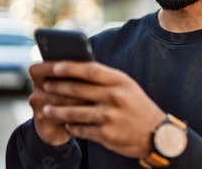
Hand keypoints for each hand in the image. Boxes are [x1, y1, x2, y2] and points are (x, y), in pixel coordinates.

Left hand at [38, 61, 165, 158]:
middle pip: (79, 89)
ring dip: (57, 110)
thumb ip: (106, 79)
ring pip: (75, 112)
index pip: (91, 70)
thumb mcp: (128, 87)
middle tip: (44, 85)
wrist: (157, 135)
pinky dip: (71, 127)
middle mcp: (115, 97)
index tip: (54, 65)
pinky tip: (65, 125)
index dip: (70, 67)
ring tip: (45, 109)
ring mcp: (110, 117)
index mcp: (121, 81)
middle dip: (57, 86)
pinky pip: (81, 130)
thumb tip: (77, 70)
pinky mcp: (107, 135)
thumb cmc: (138, 107)